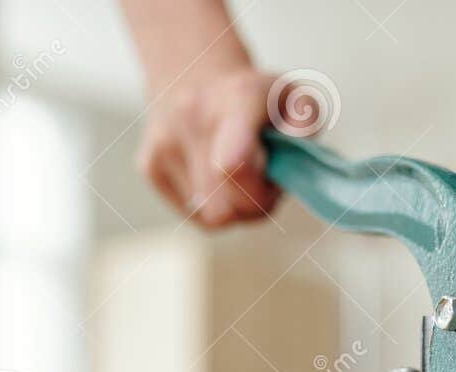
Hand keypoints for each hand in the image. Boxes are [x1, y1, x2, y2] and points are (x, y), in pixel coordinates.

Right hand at [136, 67, 281, 226]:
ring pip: (213, 217)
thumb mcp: (295, 100)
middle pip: (228, 206)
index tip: (264, 175)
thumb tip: (289, 166)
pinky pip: (196, 214)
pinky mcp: (149, 165)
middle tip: (264, 178)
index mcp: (238, 99)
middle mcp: (191, 118)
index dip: (251, 187)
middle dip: (255, 204)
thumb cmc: (257, 99)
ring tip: (240, 175)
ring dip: (236, 208)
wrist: (194, 71)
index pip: (234, 162)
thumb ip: (306, 130)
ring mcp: (165, 144)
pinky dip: (212, 205)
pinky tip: (214, 175)